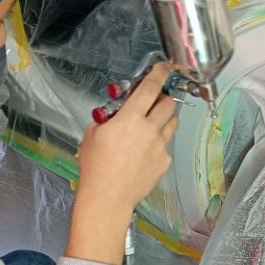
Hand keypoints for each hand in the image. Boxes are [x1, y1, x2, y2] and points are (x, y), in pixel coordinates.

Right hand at [66, 63, 179, 264]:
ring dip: (164, 119)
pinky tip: (144, 152)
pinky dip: (159, 143)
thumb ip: (107, 119)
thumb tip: (115, 114)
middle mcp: (150, 130)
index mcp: (130, 119)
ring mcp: (160, 146)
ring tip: (149, 126)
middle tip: (151, 103)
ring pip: (172, 123)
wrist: (108, 197)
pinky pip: (167, 145)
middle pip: (169, 104)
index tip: (165, 67)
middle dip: (162, 99)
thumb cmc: (96, 167)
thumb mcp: (92, 135)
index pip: (150, 88)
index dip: (160, 73)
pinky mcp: (164, 162)